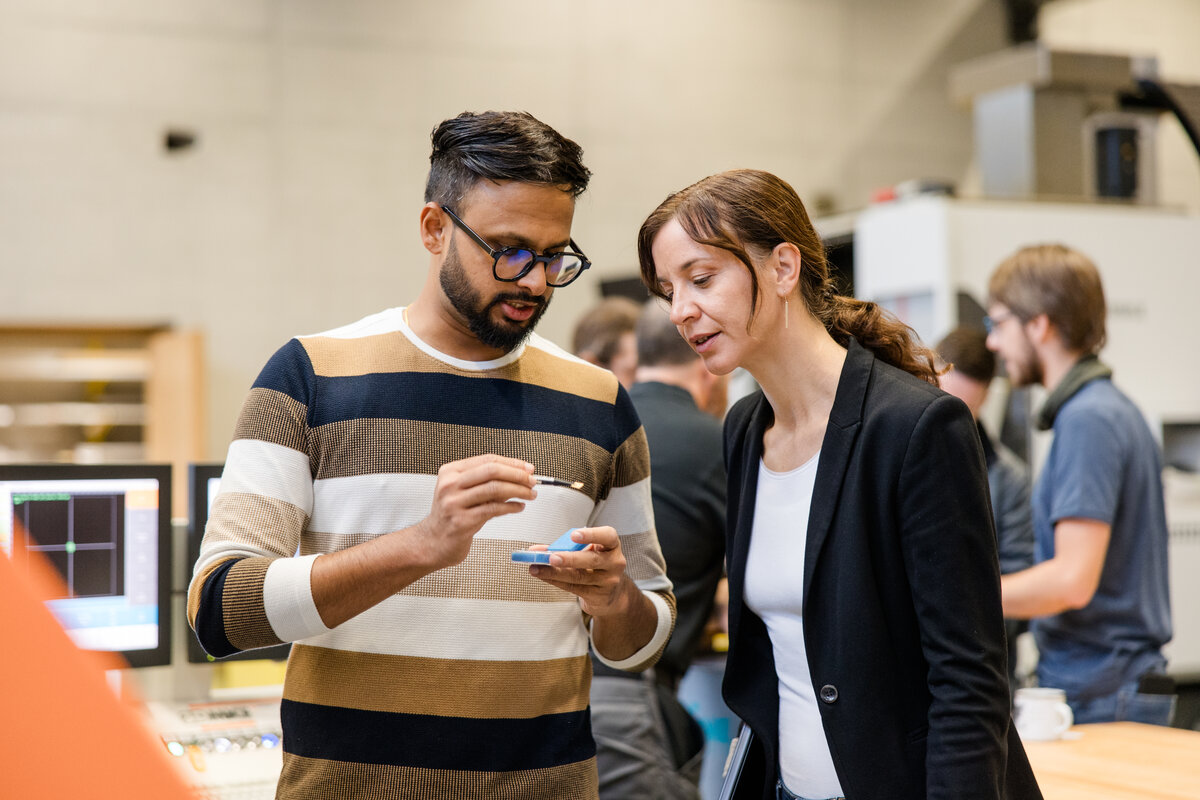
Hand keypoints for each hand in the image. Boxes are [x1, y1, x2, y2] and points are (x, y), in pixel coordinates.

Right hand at [409, 454, 534, 569]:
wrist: (433, 541)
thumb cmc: (452, 515)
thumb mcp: (465, 492)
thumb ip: (488, 482)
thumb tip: (519, 474)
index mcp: (450, 471)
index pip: (487, 459)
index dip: (512, 462)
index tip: (527, 468)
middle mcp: (450, 485)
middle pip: (492, 470)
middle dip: (517, 474)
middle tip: (532, 480)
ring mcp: (454, 503)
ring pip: (494, 489)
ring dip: (518, 491)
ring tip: (530, 494)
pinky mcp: (461, 522)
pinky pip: (493, 509)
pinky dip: (511, 507)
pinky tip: (519, 507)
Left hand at [528, 526, 636, 617]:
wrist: (610, 594)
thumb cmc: (595, 566)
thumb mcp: (586, 552)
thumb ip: (563, 547)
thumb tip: (535, 550)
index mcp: (611, 545)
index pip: (607, 536)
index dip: (591, 535)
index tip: (574, 535)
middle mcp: (614, 563)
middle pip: (592, 560)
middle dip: (569, 558)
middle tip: (551, 557)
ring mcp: (608, 581)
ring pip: (579, 576)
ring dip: (554, 572)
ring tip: (537, 568)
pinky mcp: (598, 596)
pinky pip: (573, 587)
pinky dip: (555, 581)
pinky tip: (543, 576)